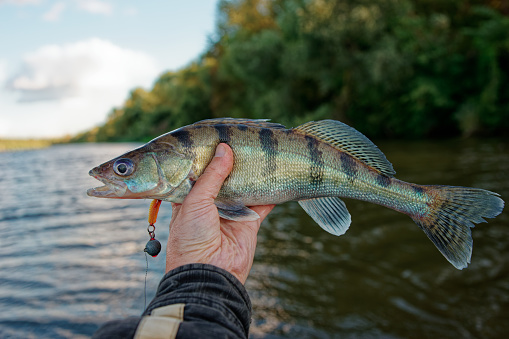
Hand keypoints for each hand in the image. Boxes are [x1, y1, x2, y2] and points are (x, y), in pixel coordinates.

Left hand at [165, 143, 274, 283]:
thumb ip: (212, 175)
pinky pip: (262, 203)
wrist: (208, 274)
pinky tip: (276, 175)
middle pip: (224, 177)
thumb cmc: (191, 237)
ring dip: (251, 174)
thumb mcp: (195, 201)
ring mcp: (231, 213)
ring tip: (260, 152)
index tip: (219, 137)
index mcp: (190, 198)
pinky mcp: (249, 223)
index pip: (199, 171)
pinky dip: (270, 191)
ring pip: (244, 187)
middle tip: (244, 142)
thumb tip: (225, 149)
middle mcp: (210, 204)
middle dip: (233, 163)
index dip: (208, 156)